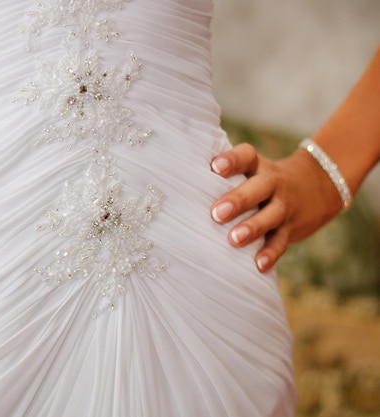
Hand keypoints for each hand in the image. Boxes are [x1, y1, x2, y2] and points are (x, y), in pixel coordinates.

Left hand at [209, 143, 342, 271]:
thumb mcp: (252, 170)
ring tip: (234, 239)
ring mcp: (283, 207)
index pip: (246, 156)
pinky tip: (257, 265)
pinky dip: (270, 254)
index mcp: (257, 166)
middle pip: (259, 188)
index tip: (214, 167)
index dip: (231, 160)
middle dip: (238, 200)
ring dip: (253, 227)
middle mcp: (272, 184)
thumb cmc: (262, 181)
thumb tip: (177, 183)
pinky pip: (281, 242)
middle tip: (216, 213)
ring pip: (271, 216)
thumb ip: (223, 176)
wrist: (317, 186)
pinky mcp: (291, 228)